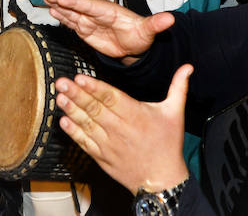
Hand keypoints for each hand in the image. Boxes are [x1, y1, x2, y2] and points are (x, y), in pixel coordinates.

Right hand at [44, 0, 171, 58]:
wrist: (135, 46)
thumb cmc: (141, 36)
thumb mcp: (149, 31)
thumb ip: (156, 24)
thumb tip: (171, 19)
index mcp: (109, 11)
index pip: (90, 5)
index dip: (76, 2)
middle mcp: (97, 13)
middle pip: (78, 4)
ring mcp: (90, 20)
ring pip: (72, 11)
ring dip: (59, 6)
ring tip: (46, 0)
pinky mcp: (86, 29)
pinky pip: (72, 22)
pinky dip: (62, 17)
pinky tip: (53, 12)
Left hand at [57, 68, 192, 195]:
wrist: (162, 180)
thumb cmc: (168, 145)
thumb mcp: (175, 113)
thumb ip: (179, 88)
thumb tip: (188, 67)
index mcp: (137, 116)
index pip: (112, 99)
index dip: (95, 88)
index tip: (80, 77)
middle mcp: (121, 130)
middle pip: (96, 110)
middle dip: (76, 95)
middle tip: (61, 82)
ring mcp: (110, 145)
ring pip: (88, 125)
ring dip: (72, 111)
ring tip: (59, 97)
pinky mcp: (103, 157)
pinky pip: (86, 143)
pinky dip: (74, 133)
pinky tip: (64, 121)